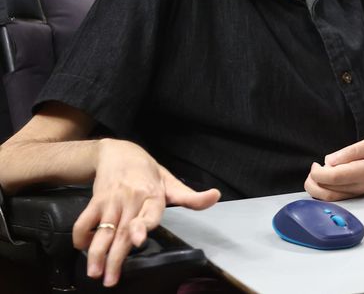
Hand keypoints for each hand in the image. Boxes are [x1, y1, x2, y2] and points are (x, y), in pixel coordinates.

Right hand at [72, 139, 219, 286]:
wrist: (119, 152)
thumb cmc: (148, 171)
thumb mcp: (171, 182)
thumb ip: (190, 197)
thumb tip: (215, 196)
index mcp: (154, 195)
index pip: (149, 213)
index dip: (142, 226)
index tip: (137, 240)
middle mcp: (132, 199)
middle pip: (122, 231)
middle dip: (116, 256)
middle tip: (111, 277)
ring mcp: (112, 201)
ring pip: (103, 230)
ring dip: (96, 253)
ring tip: (95, 272)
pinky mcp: (95, 201)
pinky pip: (85, 222)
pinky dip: (82, 237)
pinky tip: (85, 248)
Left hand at [305, 133, 363, 200]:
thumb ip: (352, 151)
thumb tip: (329, 161)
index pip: (333, 178)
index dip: (318, 173)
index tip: (315, 164)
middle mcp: (361, 187)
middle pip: (327, 191)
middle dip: (314, 180)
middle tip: (315, 167)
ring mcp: (359, 194)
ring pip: (329, 198)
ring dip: (316, 188)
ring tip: (317, 173)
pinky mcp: (357, 195)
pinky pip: (335, 198)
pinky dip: (324, 191)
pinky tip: (325, 179)